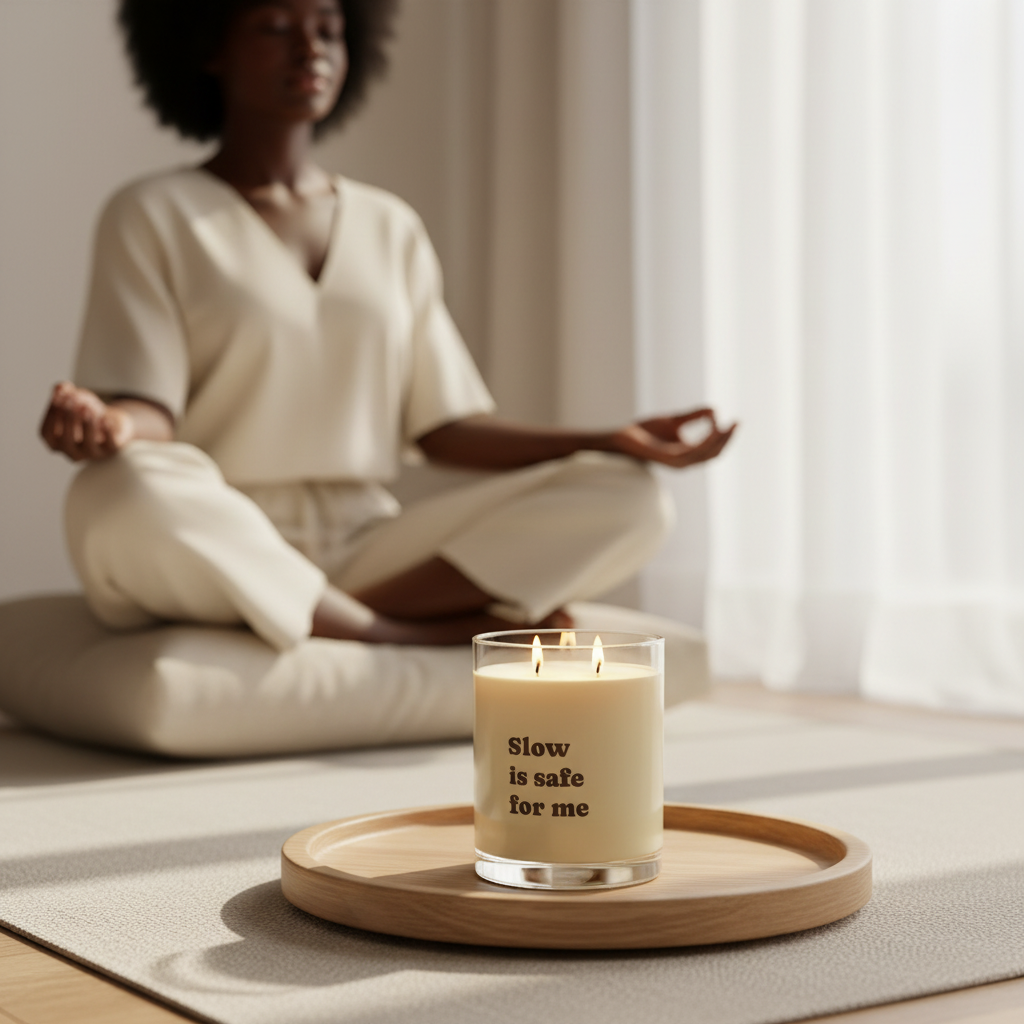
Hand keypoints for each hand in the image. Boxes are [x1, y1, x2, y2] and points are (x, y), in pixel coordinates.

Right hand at [39, 382, 134, 461]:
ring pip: (88, 445)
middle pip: (66, 441)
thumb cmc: (85, 411)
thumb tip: (60, 387)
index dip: (50, 415)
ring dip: (87, 425)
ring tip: (87, 407)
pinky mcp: (111, 450)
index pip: (46, 433)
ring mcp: (92, 454)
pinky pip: (109, 445)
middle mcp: (72, 452)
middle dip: (68, 419)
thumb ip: (64, 391)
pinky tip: (105, 418)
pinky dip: (107, 431)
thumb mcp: (74, 397)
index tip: (57, 397)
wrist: (111, 422)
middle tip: (72, 400)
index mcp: (55, 442)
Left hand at [610, 408, 736, 468]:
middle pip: (714, 454)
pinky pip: (693, 451)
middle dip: (727, 439)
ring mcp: (677, 462)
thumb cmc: (646, 431)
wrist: (623, 436)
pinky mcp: (668, 459)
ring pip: (706, 454)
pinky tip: (712, 428)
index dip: (726, 437)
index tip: (734, 421)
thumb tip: (714, 411)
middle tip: (736, 423)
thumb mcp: (675, 420)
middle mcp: (684, 462)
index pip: (713, 450)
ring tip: (725, 425)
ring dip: (718, 440)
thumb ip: (694, 416)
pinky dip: (705, 440)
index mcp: (687, 455)